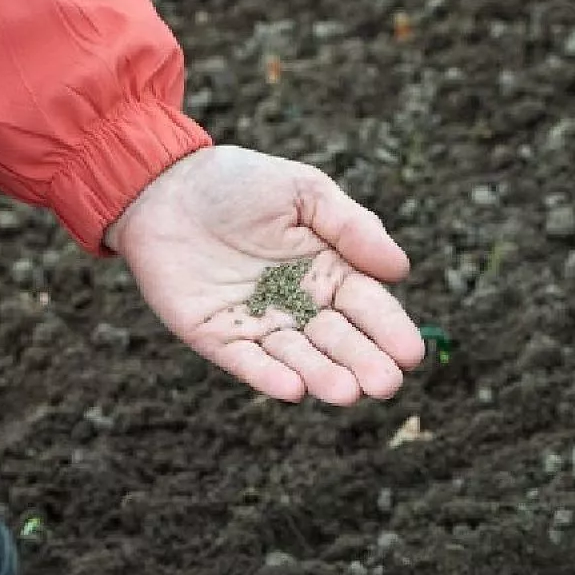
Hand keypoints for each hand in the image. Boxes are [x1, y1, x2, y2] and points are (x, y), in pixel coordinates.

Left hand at [104, 145, 425, 404]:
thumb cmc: (239, 183)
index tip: (411, 352)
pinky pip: (246, 362)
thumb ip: (352, 227)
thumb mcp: (304, 191)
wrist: (164, 186)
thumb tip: (401, 269)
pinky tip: (291, 389)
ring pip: (297, 358)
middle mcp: (299, 305)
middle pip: (339, 340)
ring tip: (346, 391)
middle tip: (385, 383)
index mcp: (329, 271)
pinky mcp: (216, 337)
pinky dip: (267, 377)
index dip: (390, 329)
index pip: (368, 306)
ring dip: (322, 376)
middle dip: (363, 362)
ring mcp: (258, 324)